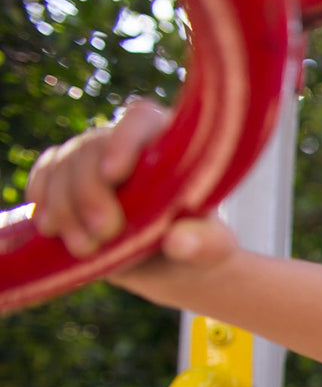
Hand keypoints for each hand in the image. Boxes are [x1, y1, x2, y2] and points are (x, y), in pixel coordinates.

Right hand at [26, 99, 240, 301]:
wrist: (175, 266)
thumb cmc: (201, 246)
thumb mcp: (214, 248)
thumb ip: (202, 242)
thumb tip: (179, 242)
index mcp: (169, 144)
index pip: (140, 119)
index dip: (123, 140)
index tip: (114, 174)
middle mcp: (128, 146)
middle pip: (92, 147)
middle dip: (90, 191)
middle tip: (104, 232)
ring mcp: (95, 163)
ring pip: (63, 164)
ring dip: (65, 206)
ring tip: (85, 248)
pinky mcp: (69, 184)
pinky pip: (45, 176)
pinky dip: (43, 200)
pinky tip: (50, 227)